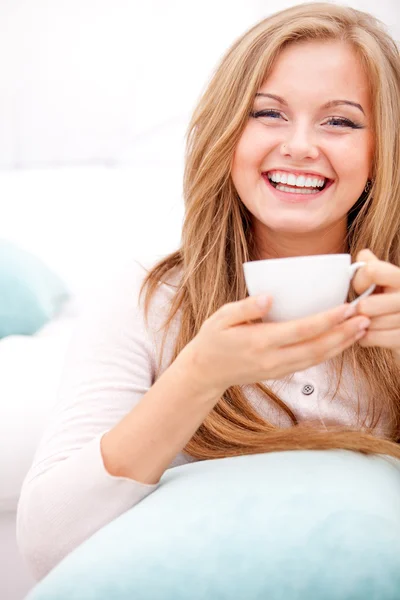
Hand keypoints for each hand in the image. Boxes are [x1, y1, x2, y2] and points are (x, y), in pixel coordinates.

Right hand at [181, 294, 369, 395]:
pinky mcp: (279, 373)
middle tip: (365, 319)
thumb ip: (246, 307)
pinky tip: (340, 342)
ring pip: (316, 359)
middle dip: (343, 334)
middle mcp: (272, 359)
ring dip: (341, 345)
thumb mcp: (221, 318)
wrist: (205, 372)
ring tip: (360, 330)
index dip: (327, 320)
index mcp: (259, 342)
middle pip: (316, 348)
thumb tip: (269, 296)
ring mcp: (277, 369)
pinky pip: (309, 364)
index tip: (346, 307)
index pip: (301, 330)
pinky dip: (328, 353)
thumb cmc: (212, 340)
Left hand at [352, 249, 399, 361]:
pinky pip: (372, 338)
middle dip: (358, 309)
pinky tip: (369, 333)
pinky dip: (365, 337)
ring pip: (368, 323)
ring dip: (360, 324)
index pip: (372, 271)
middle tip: (358, 310)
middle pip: (365, 305)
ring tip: (364, 322)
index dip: (359, 280)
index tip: (360, 288)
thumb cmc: (390, 302)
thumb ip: (373, 266)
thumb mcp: (384, 281)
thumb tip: (363, 256)